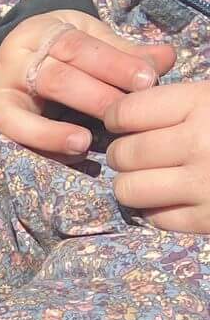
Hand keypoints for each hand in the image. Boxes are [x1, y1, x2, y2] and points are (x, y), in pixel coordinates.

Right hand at [0, 13, 173, 157]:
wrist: (20, 55)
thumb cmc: (63, 49)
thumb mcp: (92, 41)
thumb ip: (127, 53)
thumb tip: (167, 59)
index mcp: (43, 32)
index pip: (78, 47)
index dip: (113, 64)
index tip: (146, 81)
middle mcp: (15, 61)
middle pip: (54, 79)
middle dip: (93, 97)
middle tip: (125, 115)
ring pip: (20, 114)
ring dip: (53, 132)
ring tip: (84, 144)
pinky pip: (12, 137)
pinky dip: (40, 147)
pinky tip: (71, 156)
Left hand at [104, 81, 209, 233]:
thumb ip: (180, 100)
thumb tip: (126, 105)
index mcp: (202, 104)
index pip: (127, 111)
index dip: (118, 116)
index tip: (123, 121)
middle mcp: (198, 144)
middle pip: (122, 153)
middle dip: (121, 153)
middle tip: (136, 152)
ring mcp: (202, 184)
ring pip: (128, 189)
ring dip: (131, 183)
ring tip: (149, 176)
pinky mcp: (207, 219)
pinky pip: (155, 218)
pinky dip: (156, 209)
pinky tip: (171, 197)